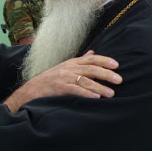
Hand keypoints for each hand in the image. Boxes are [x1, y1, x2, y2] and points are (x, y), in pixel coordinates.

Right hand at [4, 50, 121, 112]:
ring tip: (111, 93)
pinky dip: (86, 94)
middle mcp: (69, 68)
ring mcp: (64, 77)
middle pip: (91, 68)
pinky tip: (95, 98)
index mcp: (71, 62)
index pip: (91, 59)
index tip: (116, 65)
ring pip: (85, 80)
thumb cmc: (50, 80)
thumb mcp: (65, 67)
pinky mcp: (59, 88)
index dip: (104, 60)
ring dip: (99, 87)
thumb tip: (93, 52)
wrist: (32, 90)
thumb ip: (80, 61)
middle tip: (119, 80)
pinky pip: (75, 90)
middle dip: (106, 74)